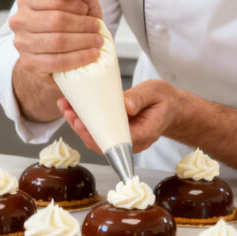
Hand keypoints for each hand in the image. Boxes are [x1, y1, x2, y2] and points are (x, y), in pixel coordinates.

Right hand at [9, 0, 103, 76]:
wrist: (55, 50)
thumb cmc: (68, 21)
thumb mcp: (77, 0)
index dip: (75, 4)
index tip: (86, 10)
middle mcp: (19, 20)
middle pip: (56, 20)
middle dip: (82, 24)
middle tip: (96, 27)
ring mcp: (21, 42)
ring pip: (57, 42)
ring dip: (83, 41)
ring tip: (97, 41)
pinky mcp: (29, 62)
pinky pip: (56, 61)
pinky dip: (78, 58)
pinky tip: (92, 54)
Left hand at [58, 80, 187, 153]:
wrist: (171, 107)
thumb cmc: (165, 100)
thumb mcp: (156, 92)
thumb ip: (141, 98)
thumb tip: (126, 105)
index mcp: (143, 135)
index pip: (115, 141)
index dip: (95, 134)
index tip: (81, 123)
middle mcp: (131, 143)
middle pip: (101, 143)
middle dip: (81, 128)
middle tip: (68, 111)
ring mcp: (123, 140)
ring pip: (97, 138)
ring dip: (79, 124)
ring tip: (66, 107)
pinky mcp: (116, 133)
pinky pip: (98, 131)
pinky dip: (85, 121)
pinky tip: (74, 108)